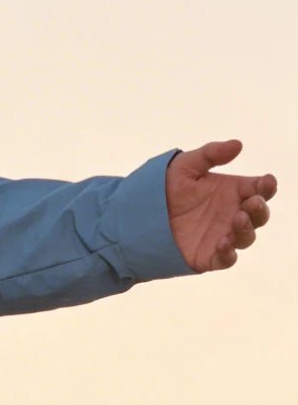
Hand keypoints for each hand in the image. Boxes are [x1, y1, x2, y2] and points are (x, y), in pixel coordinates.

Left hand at [165, 140, 276, 271]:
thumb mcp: (185, 166)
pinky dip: (229, 254)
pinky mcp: (208, 256)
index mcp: (233, 191)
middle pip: (258, 214)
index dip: (266, 186)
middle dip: (260, 209)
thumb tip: (238, 145)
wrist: (137, 215)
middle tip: (252, 202)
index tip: (265, 182)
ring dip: (247, 229)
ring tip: (238, 219)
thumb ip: (210, 155)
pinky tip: (224, 244)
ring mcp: (221, 236)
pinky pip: (225, 259)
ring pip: (246, 237)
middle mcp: (231, 214)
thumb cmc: (165, 188)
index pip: (259, 189)